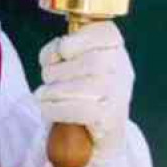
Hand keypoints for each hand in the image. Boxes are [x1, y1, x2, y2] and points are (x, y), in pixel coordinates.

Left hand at [34, 21, 133, 165]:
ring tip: (44, 94)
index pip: (107, 32)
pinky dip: (55, 108)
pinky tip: (47, 107)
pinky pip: (81, 110)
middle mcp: (122, 70)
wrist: (97, 133)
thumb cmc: (78, 91)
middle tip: (47, 77)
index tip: (65, 49)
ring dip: (54, 91)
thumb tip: (56, 55)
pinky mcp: (110, 119)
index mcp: (113, 50)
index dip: (82, 37)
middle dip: (58, 69)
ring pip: (85, 86)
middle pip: (91, 61)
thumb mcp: (69, 63)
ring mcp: (120, 95)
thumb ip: (59, 51)